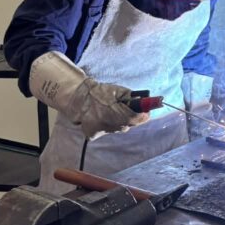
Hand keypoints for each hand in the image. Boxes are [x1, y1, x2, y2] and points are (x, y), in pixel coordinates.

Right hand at [29, 52, 146, 138]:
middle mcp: (108, 124)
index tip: (146, 111)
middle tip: (126, 108)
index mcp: (114, 112)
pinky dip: (107, 125)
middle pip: (128, 125)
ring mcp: (100, 131)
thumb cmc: (99, 92)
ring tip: (110, 111)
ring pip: (117, 129)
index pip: (136, 119)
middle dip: (130, 117)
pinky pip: (107, 131)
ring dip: (118, 122)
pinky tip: (102, 117)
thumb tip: (145, 103)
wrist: (78, 98)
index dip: (143, 114)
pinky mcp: (93, 135)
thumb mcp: (118, 90)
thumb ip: (132, 98)